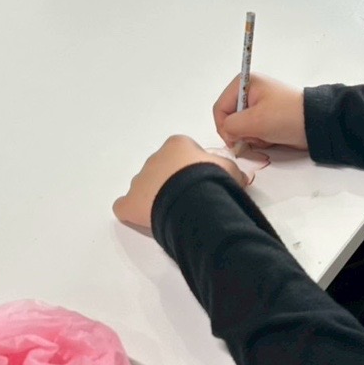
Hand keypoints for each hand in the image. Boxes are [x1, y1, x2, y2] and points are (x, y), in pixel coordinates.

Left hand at [113, 135, 245, 231]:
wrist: (192, 199)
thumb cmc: (211, 179)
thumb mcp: (229, 170)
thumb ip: (230, 170)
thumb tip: (239, 178)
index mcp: (176, 145)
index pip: (183, 154)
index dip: (194, 169)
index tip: (203, 182)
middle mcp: (154, 158)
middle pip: (162, 169)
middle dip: (172, 182)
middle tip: (189, 199)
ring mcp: (139, 181)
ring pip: (145, 186)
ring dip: (154, 196)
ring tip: (172, 212)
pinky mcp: (128, 203)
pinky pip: (124, 205)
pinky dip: (132, 211)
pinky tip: (145, 219)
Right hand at [213, 74, 306, 150]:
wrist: (317, 124)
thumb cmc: (286, 117)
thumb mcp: (254, 121)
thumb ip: (231, 127)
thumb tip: (227, 134)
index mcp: (244, 84)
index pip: (219, 108)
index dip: (224, 127)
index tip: (235, 140)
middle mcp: (249, 92)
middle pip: (230, 119)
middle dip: (241, 133)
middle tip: (256, 137)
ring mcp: (259, 105)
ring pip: (241, 128)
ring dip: (251, 138)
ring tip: (267, 137)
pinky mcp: (267, 117)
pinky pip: (253, 132)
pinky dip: (259, 139)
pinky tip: (271, 138)